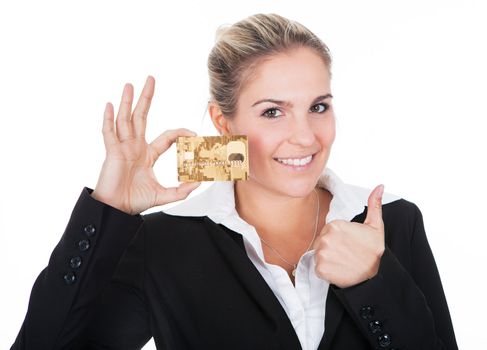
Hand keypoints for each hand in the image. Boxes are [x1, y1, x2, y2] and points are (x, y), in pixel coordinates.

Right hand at [91, 75, 200, 214]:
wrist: (117, 210)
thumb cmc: (134, 201)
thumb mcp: (163, 195)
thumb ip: (181, 191)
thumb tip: (198, 184)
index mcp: (147, 154)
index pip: (166, 137)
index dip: (179, 133)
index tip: (193, 133)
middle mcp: (135, 147)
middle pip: (141, 117)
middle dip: (146, 98)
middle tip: (151, 79)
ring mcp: (122, 148)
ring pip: (125, 120)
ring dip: (127, 102)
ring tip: (130, 85)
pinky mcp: (112, 153)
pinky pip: (109, 133)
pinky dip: (109, 119)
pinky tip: (110, 105)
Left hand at [313, 184, 384, 287]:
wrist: (374, 277)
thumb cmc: (374, 251)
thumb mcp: (376, 226)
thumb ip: (374, 204)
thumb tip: (380, 186)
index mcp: (336, 225)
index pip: (328, 230)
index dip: (338, 237)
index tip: (348, 244)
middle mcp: (326, 238)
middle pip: (322, 241)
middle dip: (331, 247)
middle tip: (346, 253)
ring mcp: (322, 254)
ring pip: (319, 254)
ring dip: (328, 258)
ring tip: (343, 261)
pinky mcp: (320, 269)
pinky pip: (318, 268)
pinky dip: (326, 271)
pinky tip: (339, 270)